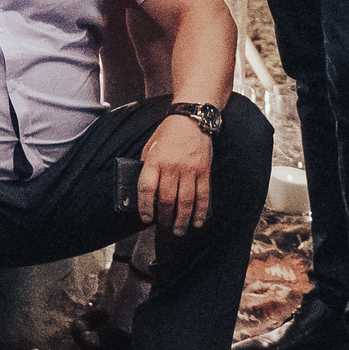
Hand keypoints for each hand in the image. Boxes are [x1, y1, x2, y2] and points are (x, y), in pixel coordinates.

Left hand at [136, 115, 214, 236]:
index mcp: (155, 160)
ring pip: (186, 202)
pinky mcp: (204, 171)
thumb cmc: (168, 134)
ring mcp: (190, 170)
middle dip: (164, 217)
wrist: (192, 119)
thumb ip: (147, 167)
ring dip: (182, 220)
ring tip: (178, 231)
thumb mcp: (150, 147)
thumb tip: (146, 193)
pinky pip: (203, 196)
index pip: (146, 188)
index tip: (145, 218)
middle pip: (167, 199)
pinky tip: (197, 222)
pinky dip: (201, 212)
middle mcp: (172, 166)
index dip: (145, 206)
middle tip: (163, 225)